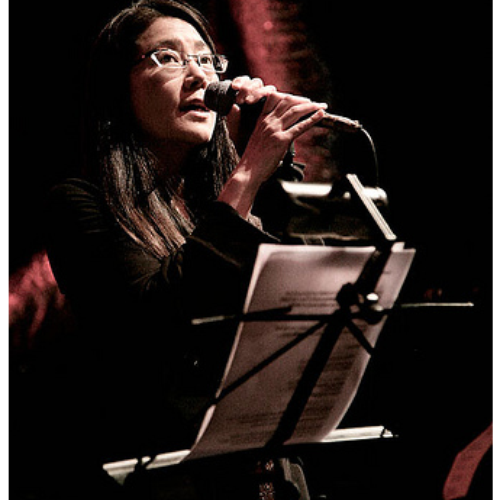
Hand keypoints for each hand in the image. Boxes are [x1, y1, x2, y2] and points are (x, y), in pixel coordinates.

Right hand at [219, 77, 326, 217]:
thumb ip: (269, 132)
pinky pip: (299, 126)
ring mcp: (274, 130)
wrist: (248, 172)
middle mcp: (268, 122)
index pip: (275, 98)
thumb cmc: (253, 160)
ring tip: (321, 106)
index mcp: (261, 121)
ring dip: (311, 107)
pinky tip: (320, 115)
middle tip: (315, 103)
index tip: (300, 100)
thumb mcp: (258, 140)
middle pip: (287, 101)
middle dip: (303, 101)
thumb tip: (283, 132)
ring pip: (295, 111)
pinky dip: (312, 119)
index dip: (290, 97)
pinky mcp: (281, 140)